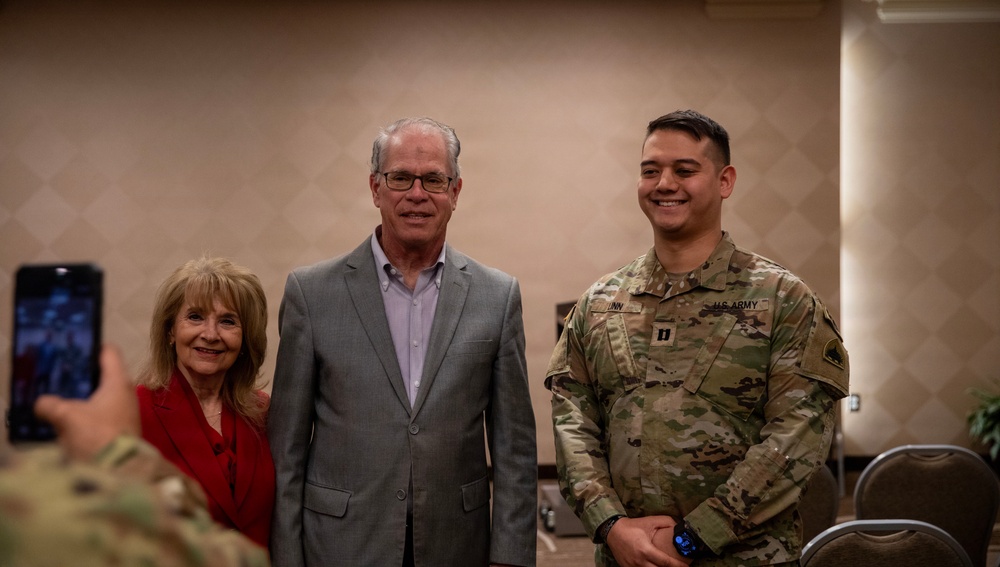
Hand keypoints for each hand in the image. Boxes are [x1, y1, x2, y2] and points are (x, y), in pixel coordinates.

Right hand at [34, 345, 139, 460]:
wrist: (119, 470)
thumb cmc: (97, 436)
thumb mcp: (67, 416)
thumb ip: (50, 405)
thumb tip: (42, 403)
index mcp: (118, 382)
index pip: (109, 352)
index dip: (91, 346)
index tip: (73, 349)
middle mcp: (125, 393)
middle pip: (102, 374)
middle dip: (80, 375)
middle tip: (59, 375)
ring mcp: (124, 411)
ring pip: (100, 395)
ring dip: (82, 396)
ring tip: (59, 397)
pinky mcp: (119, 428)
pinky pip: (100, 412)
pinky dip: (86, 412)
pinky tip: (67, 418)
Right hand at [605, 516, 689, 566]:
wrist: (613, 531)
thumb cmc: (633, 526)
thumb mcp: (650, 521)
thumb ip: (666, 522)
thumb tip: (680, 527)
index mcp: (645, 550)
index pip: (665, 562)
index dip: (678, 566)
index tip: (686, 566)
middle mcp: (639, 561)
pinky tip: (655, 566)